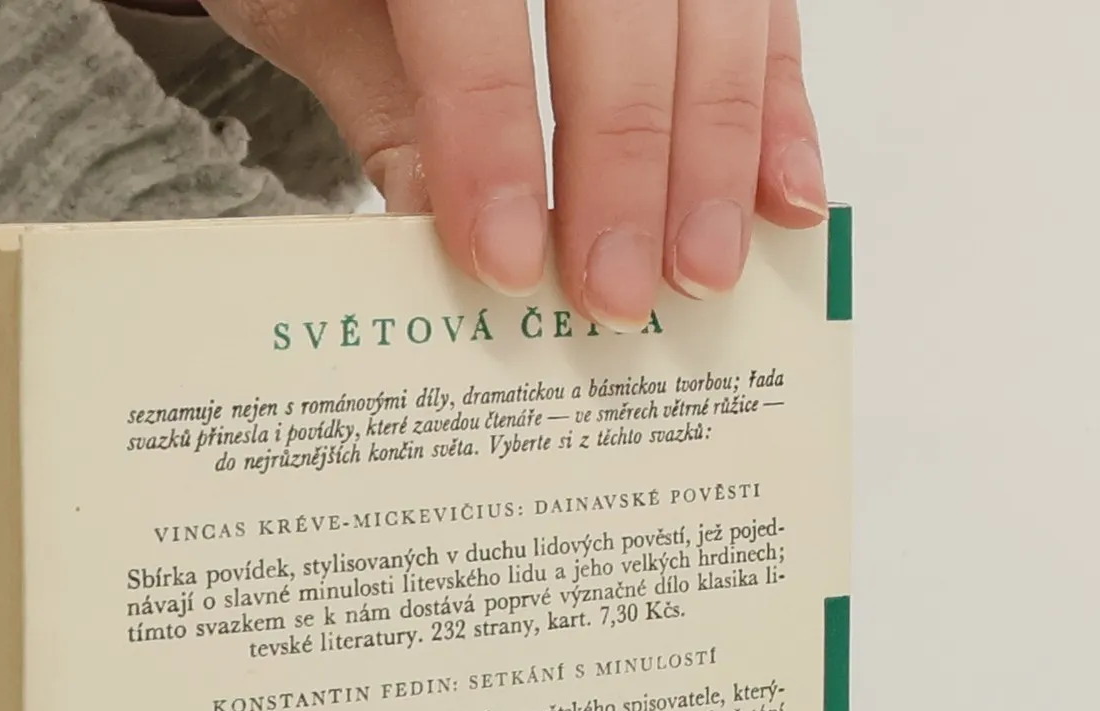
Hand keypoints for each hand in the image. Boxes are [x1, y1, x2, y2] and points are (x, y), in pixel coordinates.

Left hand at [200, 0, 826, 328]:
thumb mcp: (318, 14)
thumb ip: (386, 113)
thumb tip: (438, 244)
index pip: (477, 14)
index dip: (492, 139)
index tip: (504, 260)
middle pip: (622, 15)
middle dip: (624, 168)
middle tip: (613, 294)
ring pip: (715, 14)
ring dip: (717, 155)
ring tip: (701, 272)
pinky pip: (763, 16)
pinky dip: (778, 109)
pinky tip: (782, 196)